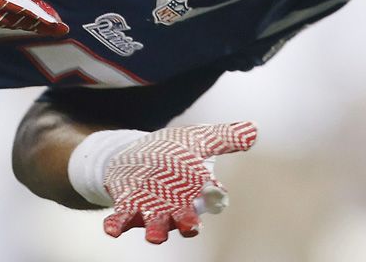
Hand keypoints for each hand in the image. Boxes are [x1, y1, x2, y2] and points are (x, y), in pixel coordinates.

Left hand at [102, 121, 256, 243]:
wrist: (136, 156)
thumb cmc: (173, 152)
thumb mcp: (198, 139)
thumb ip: (225, 136)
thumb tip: (255, 128)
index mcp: (197, 189)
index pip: (210, 196)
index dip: (214, 195)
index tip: (217, 192)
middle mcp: (177, 205)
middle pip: (186, 219)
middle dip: (188, 223)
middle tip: (192, 226)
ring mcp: (151, 208)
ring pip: (157, 225)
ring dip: (156, 230)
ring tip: (155, 236)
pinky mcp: (128, 206)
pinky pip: (123, 220)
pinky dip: (117, 225)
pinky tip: (111, 228)